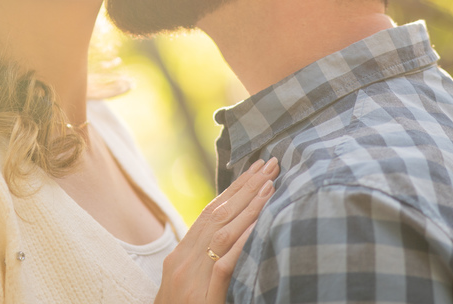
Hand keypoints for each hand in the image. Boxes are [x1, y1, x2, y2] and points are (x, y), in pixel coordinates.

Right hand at [154, 156, 278, 303]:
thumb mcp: (191, 293)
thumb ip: (208, 271)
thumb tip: (233, 249)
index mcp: (180, 258)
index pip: (210, 214)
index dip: (234, 190)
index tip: (256, 170)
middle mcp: (182, 262)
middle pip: (217, 214)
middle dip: (245, 186)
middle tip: (271, 162)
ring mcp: (188, 279)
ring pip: (222, 232)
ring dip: (249, 205)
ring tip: (271, 183)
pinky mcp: (200, 299)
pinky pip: (224, 263)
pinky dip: (243, 240)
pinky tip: (260, 224)